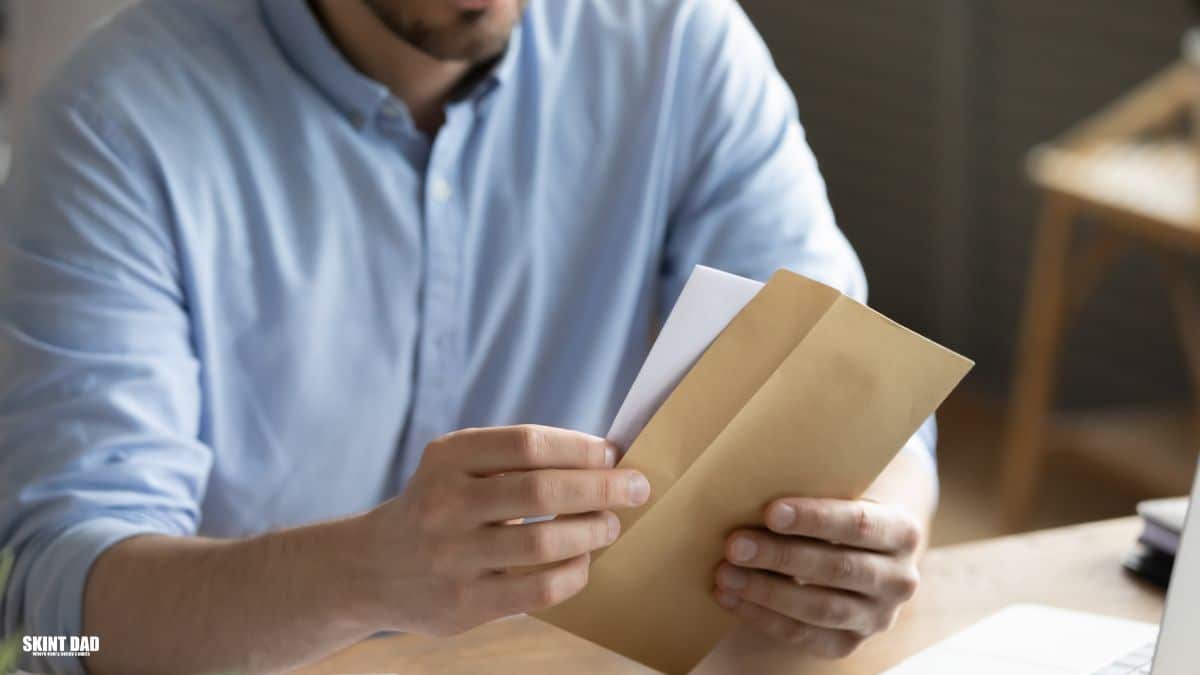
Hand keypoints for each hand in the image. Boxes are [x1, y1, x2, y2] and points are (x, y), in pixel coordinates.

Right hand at [354, 425, 649, 635]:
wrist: (372, 567)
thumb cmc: (440, 506)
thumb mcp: (457, 467)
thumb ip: (515, 459)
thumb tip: (605, 459)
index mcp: (447, 458)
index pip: (527, 443)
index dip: (579, 447)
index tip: (612, 454)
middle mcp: (445, 504)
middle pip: (542, 491)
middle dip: (602, 487)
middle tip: (636, 487)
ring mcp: (453, 557)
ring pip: (545, 543)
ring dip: (593, 530)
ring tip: (611, 524)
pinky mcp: (465, 604)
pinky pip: (539, 589)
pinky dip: (575, 572)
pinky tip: (583, 560)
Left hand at [712, 497, 922, 657]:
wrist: (869, 554)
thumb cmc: (840, 512)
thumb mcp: (844, 495)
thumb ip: (816, 491)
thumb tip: (751, 485)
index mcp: (903, 532)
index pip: (859, 524)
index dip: (815, 518)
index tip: (771, 511)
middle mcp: (899, 579)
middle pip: (837, 569)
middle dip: (781, 556)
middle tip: (734, 544)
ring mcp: (877, 617)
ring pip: (820, 609)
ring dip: (766, 592)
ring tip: (725, 573)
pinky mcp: (849, 642)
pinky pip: (804, 636)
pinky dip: (763, 617)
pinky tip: (730, 597)